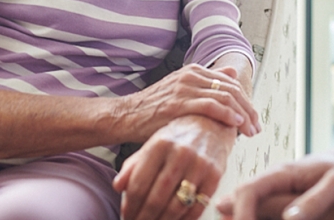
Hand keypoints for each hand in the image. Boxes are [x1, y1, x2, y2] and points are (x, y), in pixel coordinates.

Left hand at [112, 114, 235, 219]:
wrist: (211, 124)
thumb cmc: (178, 137)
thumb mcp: (152, 145)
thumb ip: (133, 165)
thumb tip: (118, 186)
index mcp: (159, 145)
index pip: (139, 184)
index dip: (130, 205)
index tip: (126, 215)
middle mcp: (180, 153)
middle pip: (157, 198)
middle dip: (144, 218)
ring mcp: (199, 165)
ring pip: (177, 206)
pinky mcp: (215, 175)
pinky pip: (198, 207)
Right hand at [115, 63, 259, 140]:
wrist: (127, 115)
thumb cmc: (155, 108)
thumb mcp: (182, 90)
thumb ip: (207, 81)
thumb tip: (232, 71)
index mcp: (194, 71)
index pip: (230, 83)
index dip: (246, 101)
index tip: (253, 119)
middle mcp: (191, 75)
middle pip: (231, 89)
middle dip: (248, 109)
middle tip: (256, 127)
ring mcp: (184, 88)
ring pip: (225, 96)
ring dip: (242, 114)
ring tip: (250, 130)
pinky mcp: (178, 103)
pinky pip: (210, 105)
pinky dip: (227, 114)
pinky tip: (235, 124)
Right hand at [215, 145, 333, 219]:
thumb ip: (314, 201)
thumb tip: (289, 219)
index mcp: (283, 172)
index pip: (248, 190)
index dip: (240, 213)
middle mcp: (275, 178)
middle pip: (242, 197)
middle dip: (233, 217)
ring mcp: (277, 187)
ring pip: (249, 203)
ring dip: (242, 217)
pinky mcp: (283, 196)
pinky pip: (261, 207)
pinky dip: (255, 217)